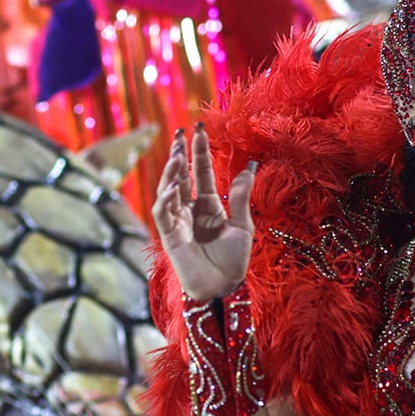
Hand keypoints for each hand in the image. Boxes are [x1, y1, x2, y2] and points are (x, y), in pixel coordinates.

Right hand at [152, 125, 255, 302]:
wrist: (224, 288)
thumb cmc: (234, 261)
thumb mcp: (243, 225)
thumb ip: (242, 196)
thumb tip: (251, 165)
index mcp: (209, 205)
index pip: (200, 172)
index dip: (199, 150)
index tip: (199, 128)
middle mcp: (191, 210)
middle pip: (181, 175)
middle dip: (179, 154)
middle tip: (180, 132)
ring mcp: (178, 221)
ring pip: (168, 189)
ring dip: (171, 171)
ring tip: (178, 154)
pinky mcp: (170, 235)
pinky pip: (163, 212)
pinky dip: (167, 198)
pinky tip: (176, 186)